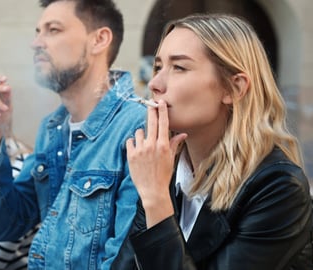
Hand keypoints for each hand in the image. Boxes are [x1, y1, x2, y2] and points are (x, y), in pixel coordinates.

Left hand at [126, 100, 186, 226]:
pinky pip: (130, 141)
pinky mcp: (131, 154)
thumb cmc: (163, 175)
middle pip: (150, 122)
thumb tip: (182, 134)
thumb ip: (174, 144)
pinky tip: (137, 150)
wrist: (152, 190)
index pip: (163, 123)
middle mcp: (152, 145)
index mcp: (163, 145)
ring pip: (139, 132)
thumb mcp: (171, 159)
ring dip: (141, 135)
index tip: (160, 102)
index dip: (162, 111)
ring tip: (144, 146)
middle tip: (150, 104)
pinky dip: (133, 143)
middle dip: (151, 111)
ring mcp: (140, 149)